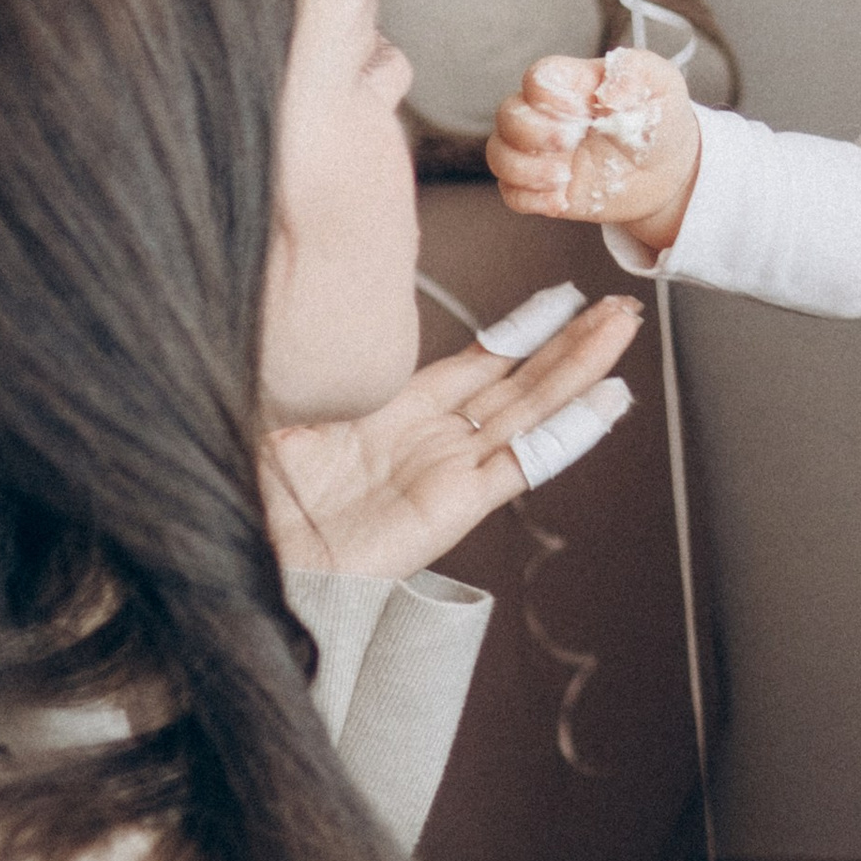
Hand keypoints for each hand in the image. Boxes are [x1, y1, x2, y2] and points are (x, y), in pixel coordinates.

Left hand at [263, 293, 642, 581]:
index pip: (474, 364)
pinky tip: (607, 401)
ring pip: (530, 410)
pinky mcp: (452, 507)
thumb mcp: (276, 403)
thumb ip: (313, 361)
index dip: (519, 331)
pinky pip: (522, 463)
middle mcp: (429, 440)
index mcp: (390, 413)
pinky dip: (567, 433)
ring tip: (623, 331)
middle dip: (569, 342)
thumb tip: (311, 302)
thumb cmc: (246, 493)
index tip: (560, 299)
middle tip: (615, 307)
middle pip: (517, 381)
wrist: (238, 561)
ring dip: (579, 369)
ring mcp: (444, 472)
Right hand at [489, 48, 700, 248]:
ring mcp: (541, 154)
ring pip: (499, 155)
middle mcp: (547, 116)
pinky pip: (511, 193)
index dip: (548, 93)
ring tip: (565, 175)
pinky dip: (530, 198)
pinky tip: (562, 199)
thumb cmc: (658, 118)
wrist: (669, 171)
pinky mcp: (543, 188)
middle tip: (570, 141)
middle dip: (532, 131)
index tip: (583, 108)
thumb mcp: (661, 83)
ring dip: (526, 168)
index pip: (536, 78)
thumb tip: (608, 90)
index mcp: (570, 84)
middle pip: (507, 114)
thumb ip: (637, 72)